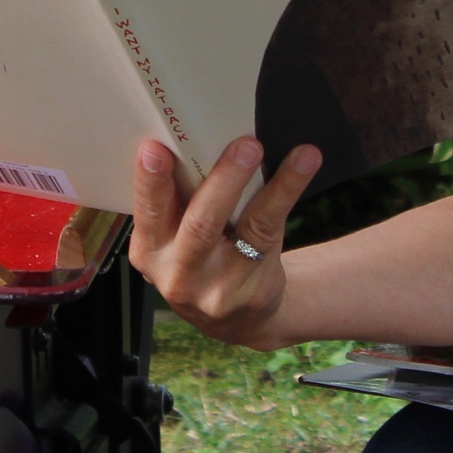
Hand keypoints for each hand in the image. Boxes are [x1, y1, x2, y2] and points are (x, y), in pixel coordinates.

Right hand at [128, 136, 321, 349]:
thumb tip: (198, 135)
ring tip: (266, 148)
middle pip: (199, 224)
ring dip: (259, 184)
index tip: (154, 148)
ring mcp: (217, 286)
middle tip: (243, 144)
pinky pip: (270, 231)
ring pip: (241, 227)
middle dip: (221, 181)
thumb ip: (178, 202)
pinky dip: (287, 190)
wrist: (237, 317)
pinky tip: (303, 164)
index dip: (149, 181)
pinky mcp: (252, 288)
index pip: (148, 212)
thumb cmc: (203, 257)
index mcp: (149, 250)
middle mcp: (178, 273)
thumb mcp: (176, 238)